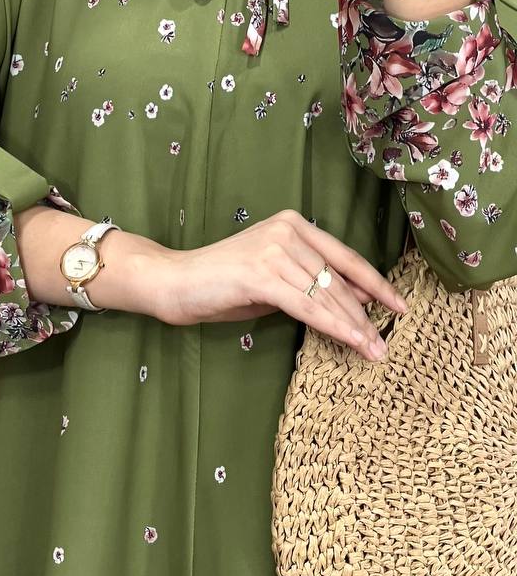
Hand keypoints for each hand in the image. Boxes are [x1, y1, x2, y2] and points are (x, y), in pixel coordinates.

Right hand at [150, 209, 407, 361]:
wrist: (176, 282)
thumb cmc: (222, 286)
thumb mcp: (275, 282)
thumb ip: (310, 285)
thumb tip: (357, 302)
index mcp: (294, 225)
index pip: (345, 257)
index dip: (375, 284)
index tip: (399, 306)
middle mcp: (288, 230)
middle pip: (338, 280)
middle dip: (366, 314)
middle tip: (384, 344)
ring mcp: (274, 250)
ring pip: (326, 295)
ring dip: (354, 326)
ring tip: (373, 350)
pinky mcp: (261, 274)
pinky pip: (307, 306)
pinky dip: (333, 326)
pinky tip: (351, 341)